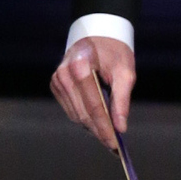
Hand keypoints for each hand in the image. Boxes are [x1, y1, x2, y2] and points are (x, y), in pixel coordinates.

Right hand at [51, 34, 135, 153]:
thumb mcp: (125, 72)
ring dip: (92, 126)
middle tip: (113, 145)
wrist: (97, 35)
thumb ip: (122, 100)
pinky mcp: (55, 84)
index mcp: (80, 66)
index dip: (104, 127)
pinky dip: (84, 117)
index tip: (114, 144)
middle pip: (83, 113)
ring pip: (75, 114)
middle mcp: (64, 73)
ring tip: (107, 134)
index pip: (93, 105)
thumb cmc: (114, 52)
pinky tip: (97, 122)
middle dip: (99, 130)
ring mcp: (57, 79)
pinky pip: (71, 109)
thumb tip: (121, 127)